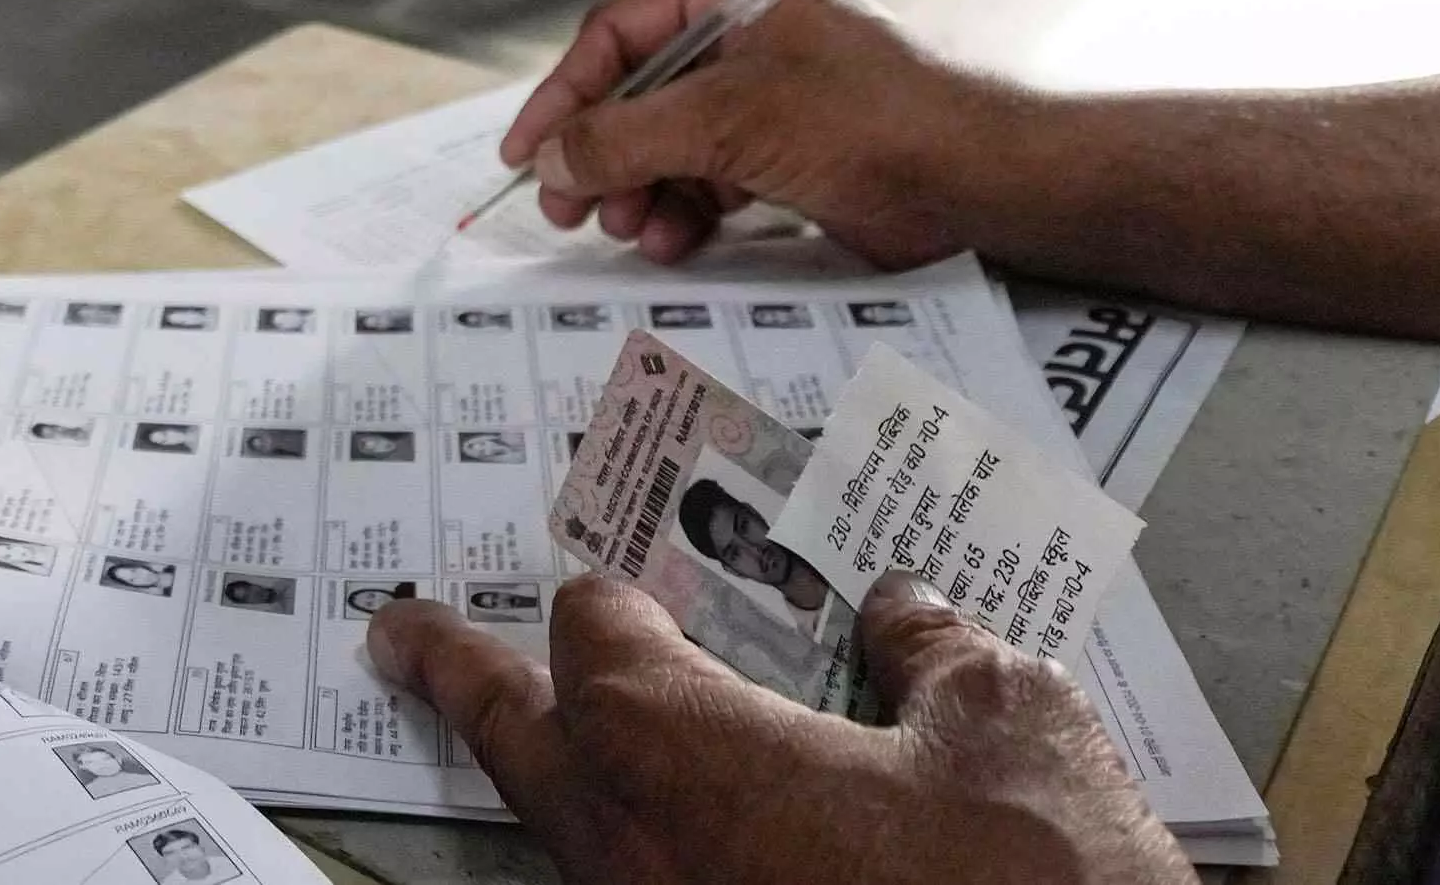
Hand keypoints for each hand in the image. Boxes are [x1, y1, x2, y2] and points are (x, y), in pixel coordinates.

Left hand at [369, 573, 1186, 884]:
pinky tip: (717, 835)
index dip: (612, 599)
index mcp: (679, 752)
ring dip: (569, 781)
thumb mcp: (1008, 719)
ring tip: (563, 738)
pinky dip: (652, 852)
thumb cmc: (1036, 873)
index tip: (610, 584)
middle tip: (404, 638)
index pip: (595, 640)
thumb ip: (934, 650)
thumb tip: (902, 615)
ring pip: (579, 841)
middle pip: (522, 747)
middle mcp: (638, 856)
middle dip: (462, 682)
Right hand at [498, 0, 990, 265]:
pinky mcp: (785, 140)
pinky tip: (675, 239)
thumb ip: (627, 138)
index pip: (616, 31)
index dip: (564, 97)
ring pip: (668, 138)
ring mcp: (766, 82)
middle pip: (636, 89)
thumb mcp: (729, 121)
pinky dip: (684, 207)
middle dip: (605, 155)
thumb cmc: (872, 120)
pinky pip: (708, 170)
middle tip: (569, 211)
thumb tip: (551, 160)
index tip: (524, 156)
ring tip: (634, 231)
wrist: (974, 179)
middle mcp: (745, 18)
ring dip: (643, 190)